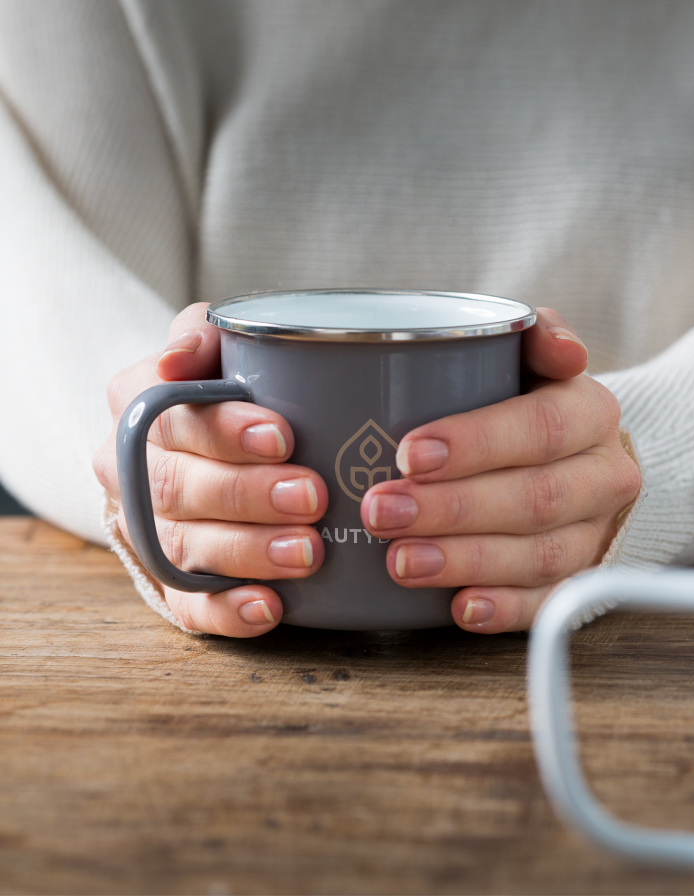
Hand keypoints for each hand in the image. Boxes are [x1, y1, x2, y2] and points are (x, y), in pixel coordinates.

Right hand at [92, 303, 327, 635]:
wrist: (202, 444)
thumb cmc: (230, 389)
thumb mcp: (220, 347)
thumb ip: (207, 335)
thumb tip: (181, 356)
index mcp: (137, 406)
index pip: (171, 418)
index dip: (224, 430)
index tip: (284, 436)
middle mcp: (128, 471)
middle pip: (177, 489)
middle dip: (248, 495)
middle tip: (313, 496)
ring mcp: (145, 530)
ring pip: (183, 549)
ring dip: (248, 553)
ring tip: (308, 551)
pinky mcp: (167, 581)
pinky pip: (187, 605)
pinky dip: (227, 611)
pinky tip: (271, 608)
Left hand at [362, 308, 641, 633]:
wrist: (575, 455)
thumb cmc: (529, 400)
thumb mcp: (531, 355)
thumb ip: (535, 333)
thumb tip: (564, 350)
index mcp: (591, 413)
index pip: (543, 428)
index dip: (478, 443)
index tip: (410, 453)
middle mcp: (604, 476)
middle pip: (536, 499)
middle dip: (454, 510)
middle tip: (383, 511)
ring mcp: (595, 533)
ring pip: (540, 557)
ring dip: (467, 562)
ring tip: (401, 561)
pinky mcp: (578, 578)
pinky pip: (547, 602)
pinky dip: (503, 610)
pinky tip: (459, 609)